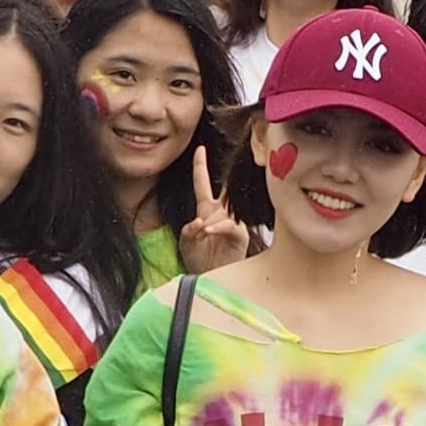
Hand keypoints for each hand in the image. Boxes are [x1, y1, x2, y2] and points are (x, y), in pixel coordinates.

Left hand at [173, 152, 252, 272]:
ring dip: (206, 226)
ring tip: (202, 240)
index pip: (203, 182)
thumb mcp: (186, 242)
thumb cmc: (199, 260)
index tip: (200, 149)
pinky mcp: (240, 233)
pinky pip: (227, 224)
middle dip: (209, 208)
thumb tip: (200, 221)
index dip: (201, 165)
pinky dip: (216, 228)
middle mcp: (221, 212)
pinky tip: (209, 232)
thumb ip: (188, 229)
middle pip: (216, 195)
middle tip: (202, 232)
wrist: (211, 277)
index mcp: (206, 209)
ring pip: (218, 212)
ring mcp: (232, 221)